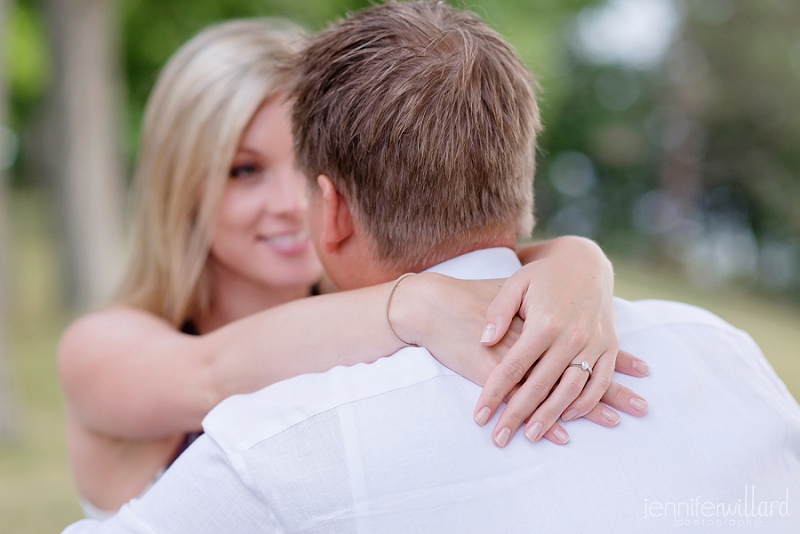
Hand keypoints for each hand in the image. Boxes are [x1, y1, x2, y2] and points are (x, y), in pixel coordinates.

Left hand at [473, 238, 648, 445]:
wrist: (586, 260)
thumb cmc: (543, 275)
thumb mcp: (515, 284)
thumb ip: (498, 312)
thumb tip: (485, 340)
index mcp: (544, 323)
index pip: (513, 368)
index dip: (494, 394)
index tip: (479, 415)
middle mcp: (570, 337)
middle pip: (539, 386)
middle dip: (517, 415)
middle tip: (499, 438)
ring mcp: (593, 343)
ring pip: (570, 391)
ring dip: (551, 417)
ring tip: (531, 435)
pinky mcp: (609, 346)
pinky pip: (599, 382)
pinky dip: (586, 403)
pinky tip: (568, 417)